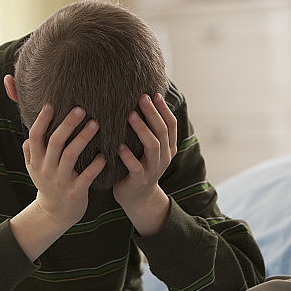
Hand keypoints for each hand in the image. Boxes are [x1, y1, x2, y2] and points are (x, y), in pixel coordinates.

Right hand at [9, 104, 105, 260]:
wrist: (55, 214)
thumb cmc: (48, 184)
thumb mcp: (33, 169)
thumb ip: (30, 151)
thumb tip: (29, 134)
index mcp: (37, 161)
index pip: (35, 137)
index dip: (41, 121)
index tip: (51, 105)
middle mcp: (47, 169)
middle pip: (55, 142)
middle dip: (67, 124)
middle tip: (81, 109)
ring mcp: (61, 181)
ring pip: (71, 156)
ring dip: (83, 139)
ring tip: (95, 124)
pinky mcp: (75, 191)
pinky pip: (86, 176)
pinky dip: (96, 165)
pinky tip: (104, 155)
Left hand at [113, 93, 177, 235]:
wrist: (137, 198)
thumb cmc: (139, 166)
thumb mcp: (148, 149)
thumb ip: (148, 130)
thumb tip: (142, 102)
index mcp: (168, 147)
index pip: (171, 124)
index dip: (164, 109)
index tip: (154, 93)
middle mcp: (164, 157)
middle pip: (162, 131)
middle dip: (153, 113)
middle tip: (142, 97)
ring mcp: (153, 169)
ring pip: (153, 147)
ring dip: (142, 130)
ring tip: (130, 116)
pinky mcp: (139, 180)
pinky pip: (136, 167)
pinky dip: (128, 156)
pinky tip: (119, 146)